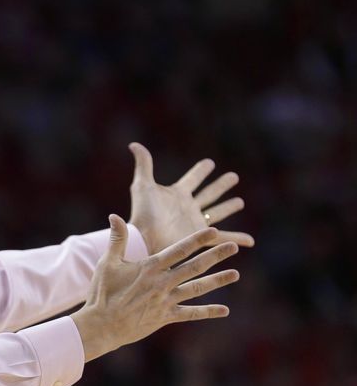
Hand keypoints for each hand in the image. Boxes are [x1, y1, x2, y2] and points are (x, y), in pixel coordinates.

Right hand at [71, 215, 239, 360]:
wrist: (102, 325)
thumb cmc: (102, 292)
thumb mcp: (107, 263)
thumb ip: (117, 239)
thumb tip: (114, 216)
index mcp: (150, 267)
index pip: (179, 249)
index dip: (197, 239)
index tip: (213, 231)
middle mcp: (162, 282)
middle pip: (195, 266)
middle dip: (216, 256)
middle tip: (233, 247)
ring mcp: (166, 300)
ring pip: (198, 288)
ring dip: (218, 281)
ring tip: (235, 274)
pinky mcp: (165, 317)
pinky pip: (191, 313)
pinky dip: (208, 311)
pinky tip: (225, 310)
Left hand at [127, 142, 254, 254]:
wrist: (145, 239)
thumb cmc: (142, 213)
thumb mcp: (143, 186)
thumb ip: (144, 164)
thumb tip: (134, 144)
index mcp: (177, 194)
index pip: (193, 178)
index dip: (201, 171)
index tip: (210, 163)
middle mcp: (188, 207)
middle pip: (209, 193)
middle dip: (220, 185)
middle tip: (234, 176)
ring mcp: (195, 222)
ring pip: (217, 212)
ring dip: (228, 207)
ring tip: (240, 202)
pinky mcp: (201, 236)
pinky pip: (223, 237)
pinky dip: (237, 238)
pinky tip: (251, 241)